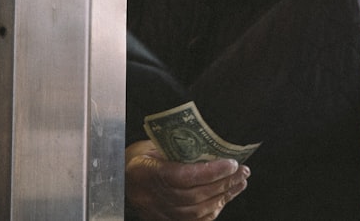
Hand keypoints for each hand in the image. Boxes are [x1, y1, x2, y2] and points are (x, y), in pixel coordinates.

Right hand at [125, 140, 250, 219]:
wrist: (117, 178)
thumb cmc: (137, 157)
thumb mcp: (152, 145)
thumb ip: (177, 149)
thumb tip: (212, 147)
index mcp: (145, 172)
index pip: (182, 176)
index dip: (210, 172)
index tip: (230, 163)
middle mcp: (150, 197)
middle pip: (193, 197)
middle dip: (223, 184)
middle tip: (242, 171)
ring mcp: (157, 213)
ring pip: (196, 212)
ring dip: (223, 197)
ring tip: (239, 183)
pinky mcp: (163, 220)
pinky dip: (212, 211)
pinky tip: (224, 199)